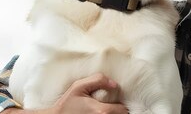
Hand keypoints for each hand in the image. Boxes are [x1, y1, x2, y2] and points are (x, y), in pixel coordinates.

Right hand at [4, 73, 127, 113]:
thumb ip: (98, 80)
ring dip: (113, 113)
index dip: (121, 103)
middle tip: (112, 102)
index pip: (123, 110)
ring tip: (107, 107)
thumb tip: (114, 84)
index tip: (116, 98)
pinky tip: (102, 112)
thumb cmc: (67, 103)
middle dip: (118, 109)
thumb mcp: (79, 86)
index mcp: (101, 111)